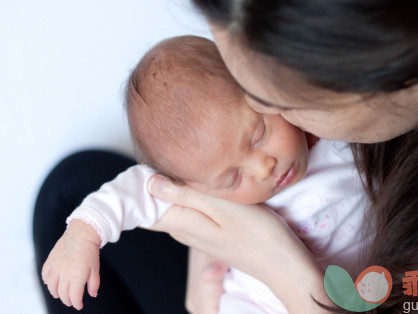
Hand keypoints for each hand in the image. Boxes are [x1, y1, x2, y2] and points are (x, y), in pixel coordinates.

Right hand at [41, 219, 100, 309]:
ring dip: (55, 293)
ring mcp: (55, 267)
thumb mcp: (95, 268)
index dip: (76, 303)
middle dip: (67, 300)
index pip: (74, 297)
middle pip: (62, 293)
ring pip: (51, 287)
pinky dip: (47, 281)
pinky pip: (45, 275)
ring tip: (60, 294)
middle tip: (71, 301)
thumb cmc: (90, 251)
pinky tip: (51, 282)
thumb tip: (92, 295)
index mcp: (76, 277)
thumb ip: (93, 283)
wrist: (81, 233)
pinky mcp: (50, 261)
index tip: (79, 305)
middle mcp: (64, 274)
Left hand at [148, 176, 327, 312]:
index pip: (144, 208)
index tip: (137, 164)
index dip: (136, 187)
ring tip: (169, 163)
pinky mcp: (209, 230)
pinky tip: (192, 181)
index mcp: (183, 223)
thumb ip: (187, 195)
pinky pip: (186, 211)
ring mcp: (197, 232)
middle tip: (154, 156)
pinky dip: (183, 195)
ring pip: (171, 207)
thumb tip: (151, 182)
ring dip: (167, 188)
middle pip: (155, 207)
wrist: (281, 263)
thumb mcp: (223, 209)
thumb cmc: (259, 234)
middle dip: (149, 184)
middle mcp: (184, 230)